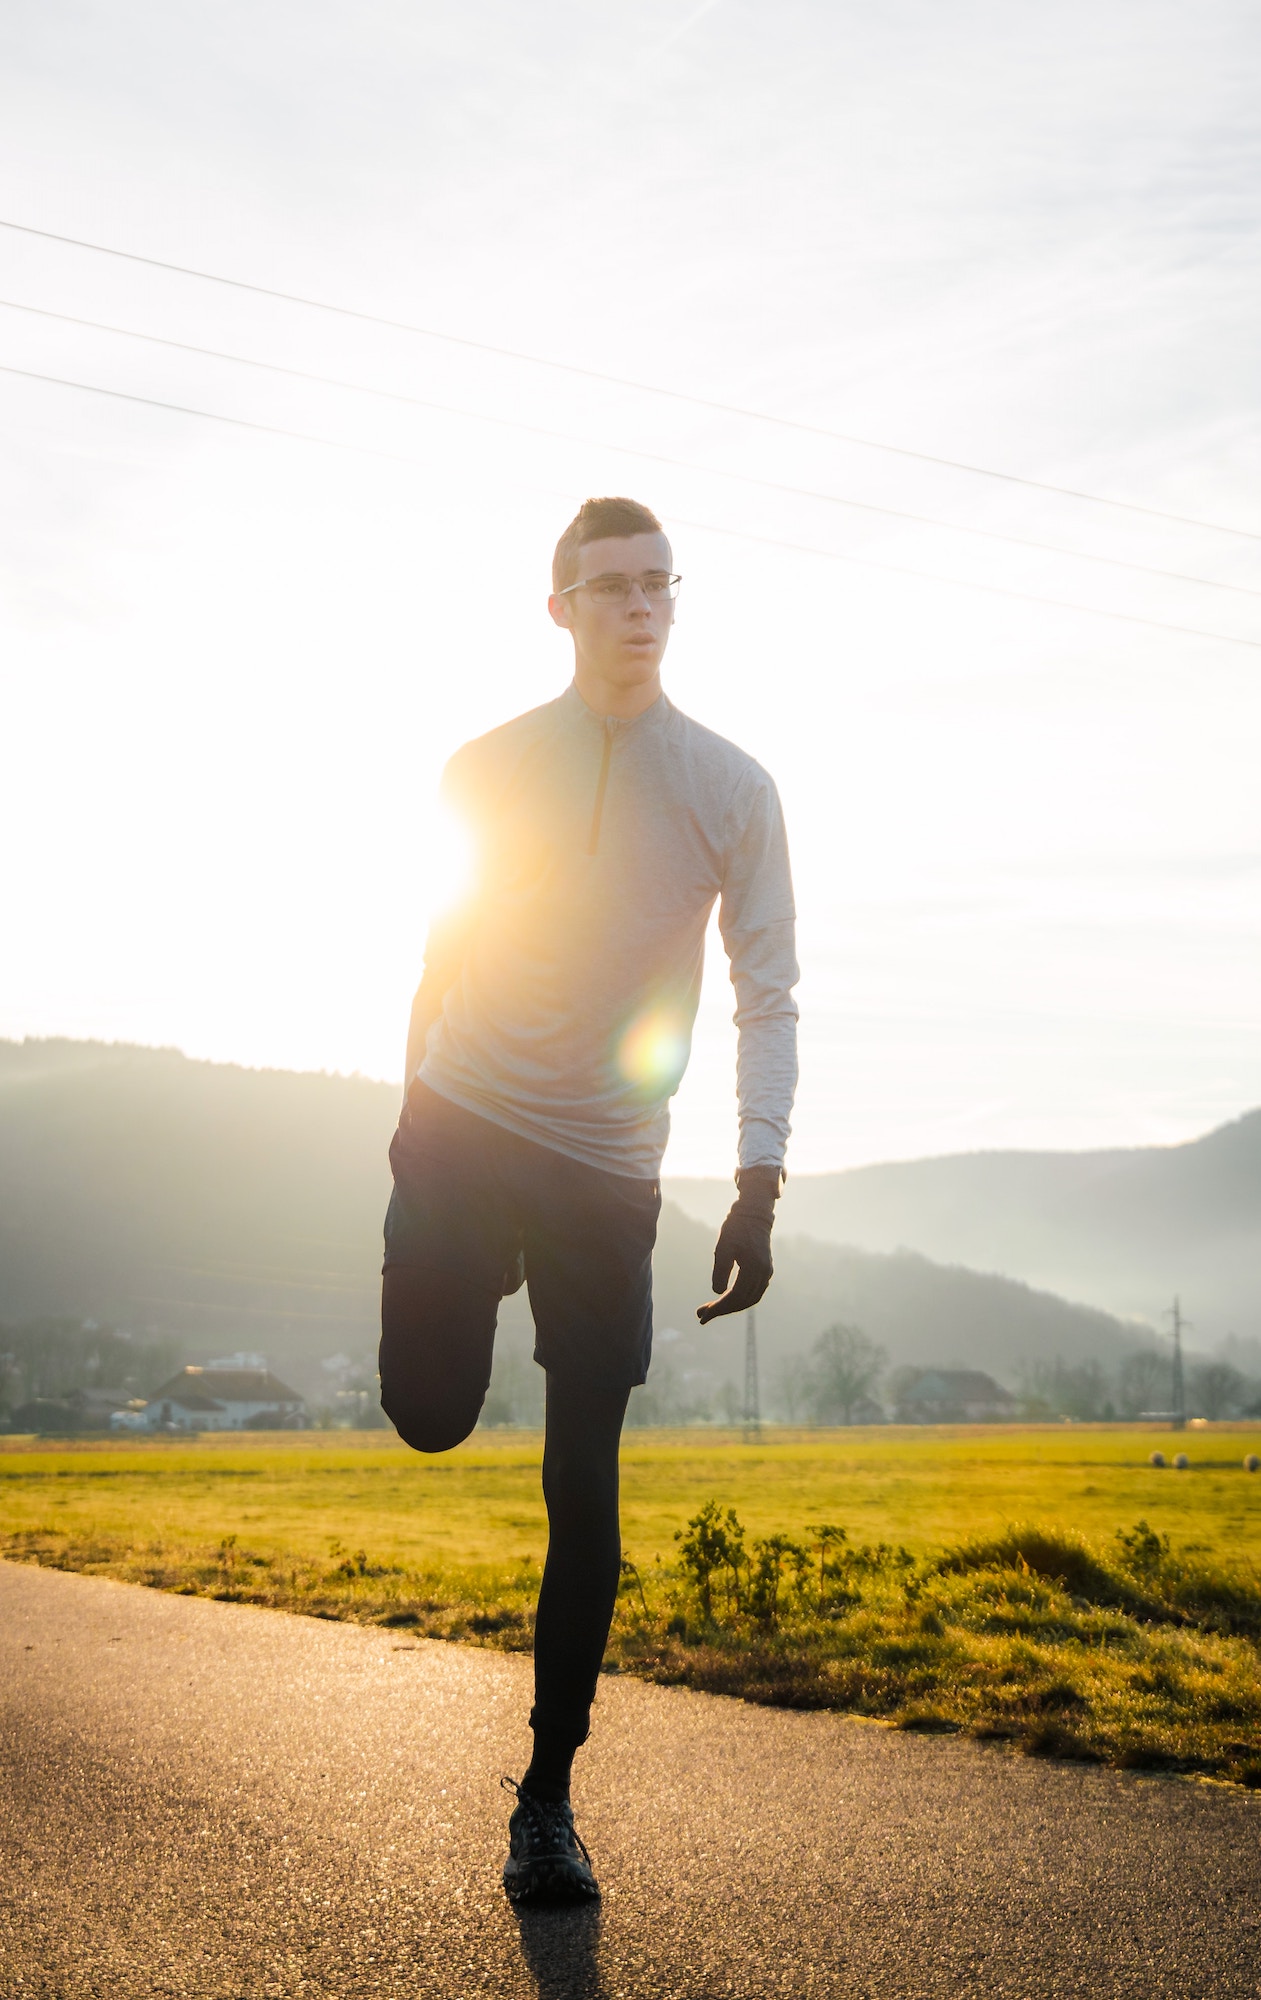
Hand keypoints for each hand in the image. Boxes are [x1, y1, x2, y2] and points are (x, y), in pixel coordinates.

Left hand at [696, 1165, 781, 1323]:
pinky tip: (726, 1300)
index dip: (718, 1308)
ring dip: (730, 1307)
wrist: (753, 1214)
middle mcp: (763, 1274)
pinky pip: (754, 1292)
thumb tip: (718, 1293)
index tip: (702, 1315)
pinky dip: (740, 1299)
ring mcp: (766, 1273)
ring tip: (711, 1310)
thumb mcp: (722, 1248)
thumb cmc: (736, 1228)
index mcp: (754, 1268)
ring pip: (749, 1299)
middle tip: (701, 1315)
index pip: (735, 1296)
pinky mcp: (765, 1270)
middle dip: (721, 1310)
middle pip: (742, 1301)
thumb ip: (720, 1272)